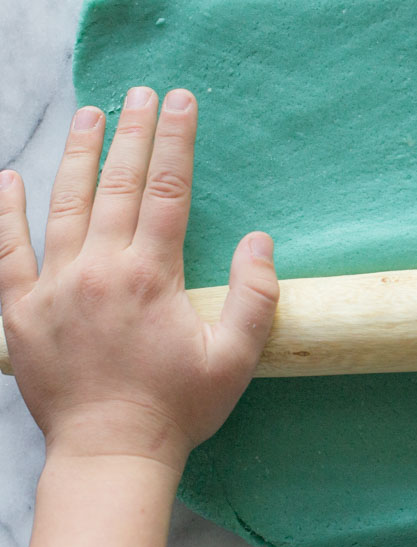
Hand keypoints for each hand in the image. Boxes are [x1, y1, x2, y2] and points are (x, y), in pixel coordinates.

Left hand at [0, 87, 279, 471]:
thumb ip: (255, 296)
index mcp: (152, 276)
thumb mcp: (236, 358)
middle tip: (140, 91)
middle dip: (131, 133)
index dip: (175, 141)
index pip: (166, 191)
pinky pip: (6, 252)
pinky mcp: (20, 312)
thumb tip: (260, 241)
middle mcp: (100, 270)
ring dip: (79, 156)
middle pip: (117, 186)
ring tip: (90, 113)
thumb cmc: (179, 407)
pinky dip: (5, 214)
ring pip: (65, 205)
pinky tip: (8, 179)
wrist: (111, 455)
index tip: (181, 101)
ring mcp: (55, 288)